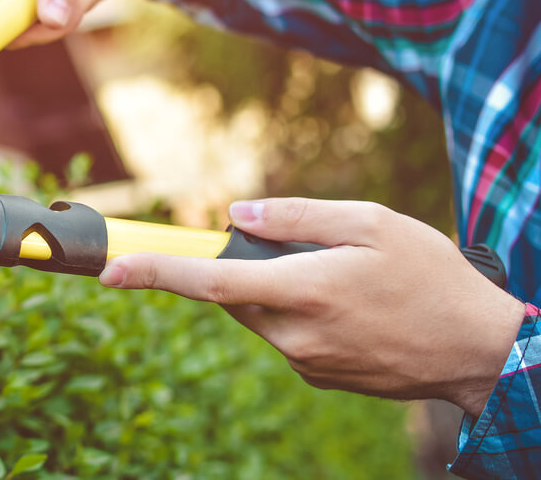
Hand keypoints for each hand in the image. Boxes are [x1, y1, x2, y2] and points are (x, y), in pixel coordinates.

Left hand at [99, 197, 524, 415]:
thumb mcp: (373, 223)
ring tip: (339, 279)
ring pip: (255, 312)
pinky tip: (349, 307)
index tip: (109, 272)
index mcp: (303, 289)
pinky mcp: (313, 374)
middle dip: (244, 263)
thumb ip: (298, 216)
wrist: (478, 351)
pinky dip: (295, 311)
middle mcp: (293, 333)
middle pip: (231, 292)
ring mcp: (302, 360)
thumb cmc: (431, 277)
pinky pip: (282, 333)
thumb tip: (237, 215)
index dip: (154, 273)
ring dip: (273, 287)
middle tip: (299, 248)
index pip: (209, 281)